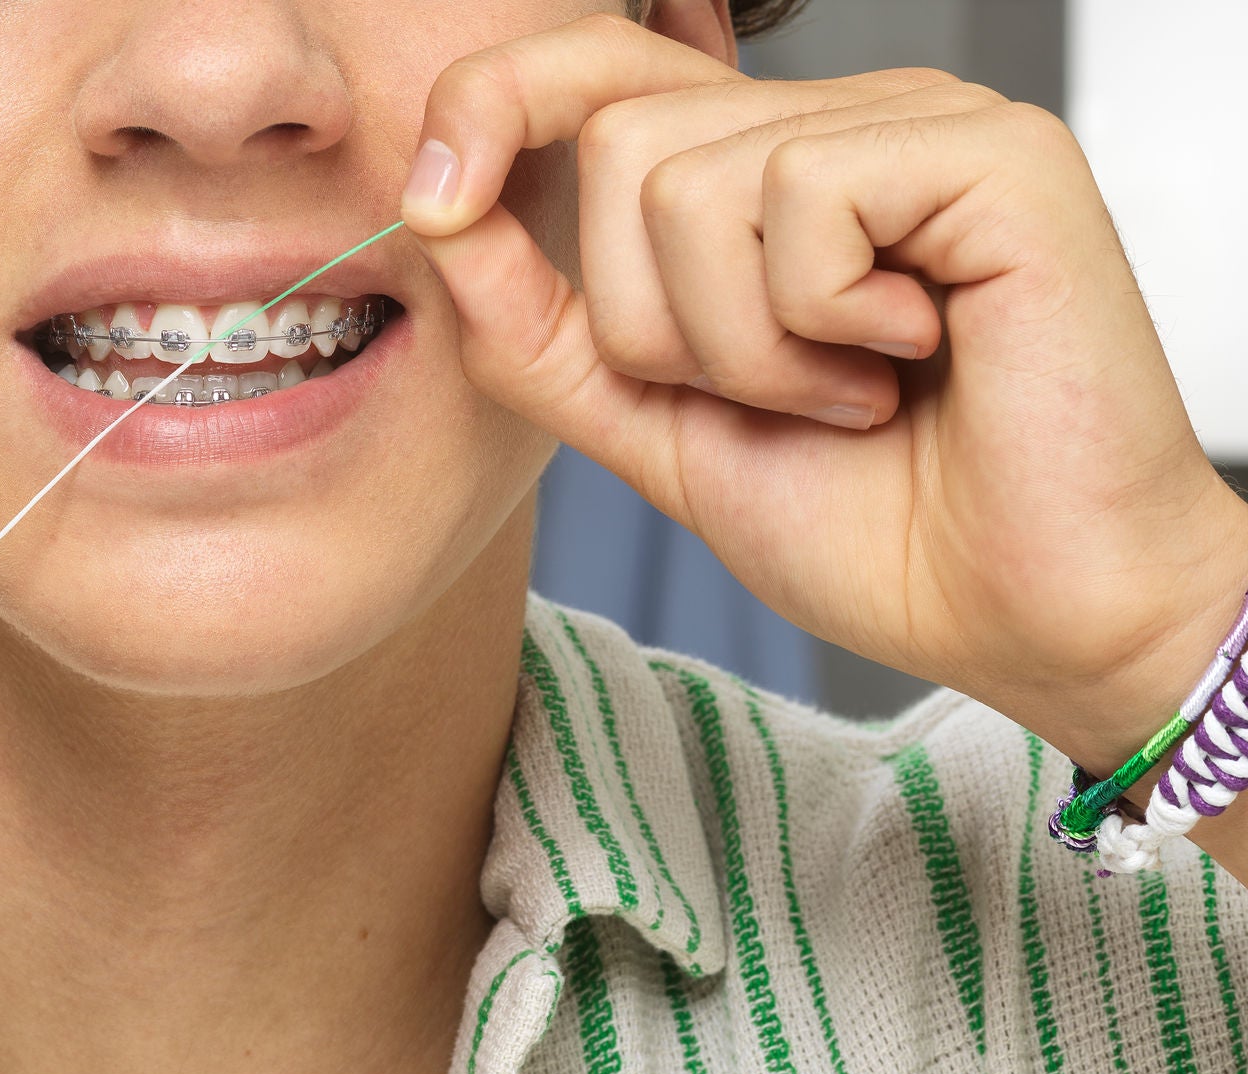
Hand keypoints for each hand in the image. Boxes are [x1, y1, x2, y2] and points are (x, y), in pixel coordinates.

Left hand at [401, 15, 1247, 777]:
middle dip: (648, 322)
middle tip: (771, 398)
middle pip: (615, 139)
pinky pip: (795, 202)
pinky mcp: (990, 153)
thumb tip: (438, 216)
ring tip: (846, 394)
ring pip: (685, 178)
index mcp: (762, 176)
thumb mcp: (661, 430)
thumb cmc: (874, 527)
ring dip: (738, 346)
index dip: (494, 107)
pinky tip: (908, 365)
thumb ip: (548, 333)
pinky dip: (817, 327)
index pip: (596, 76)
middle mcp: (838, 126)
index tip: (435, 200)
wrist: (1020, 615)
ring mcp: (916, 127)